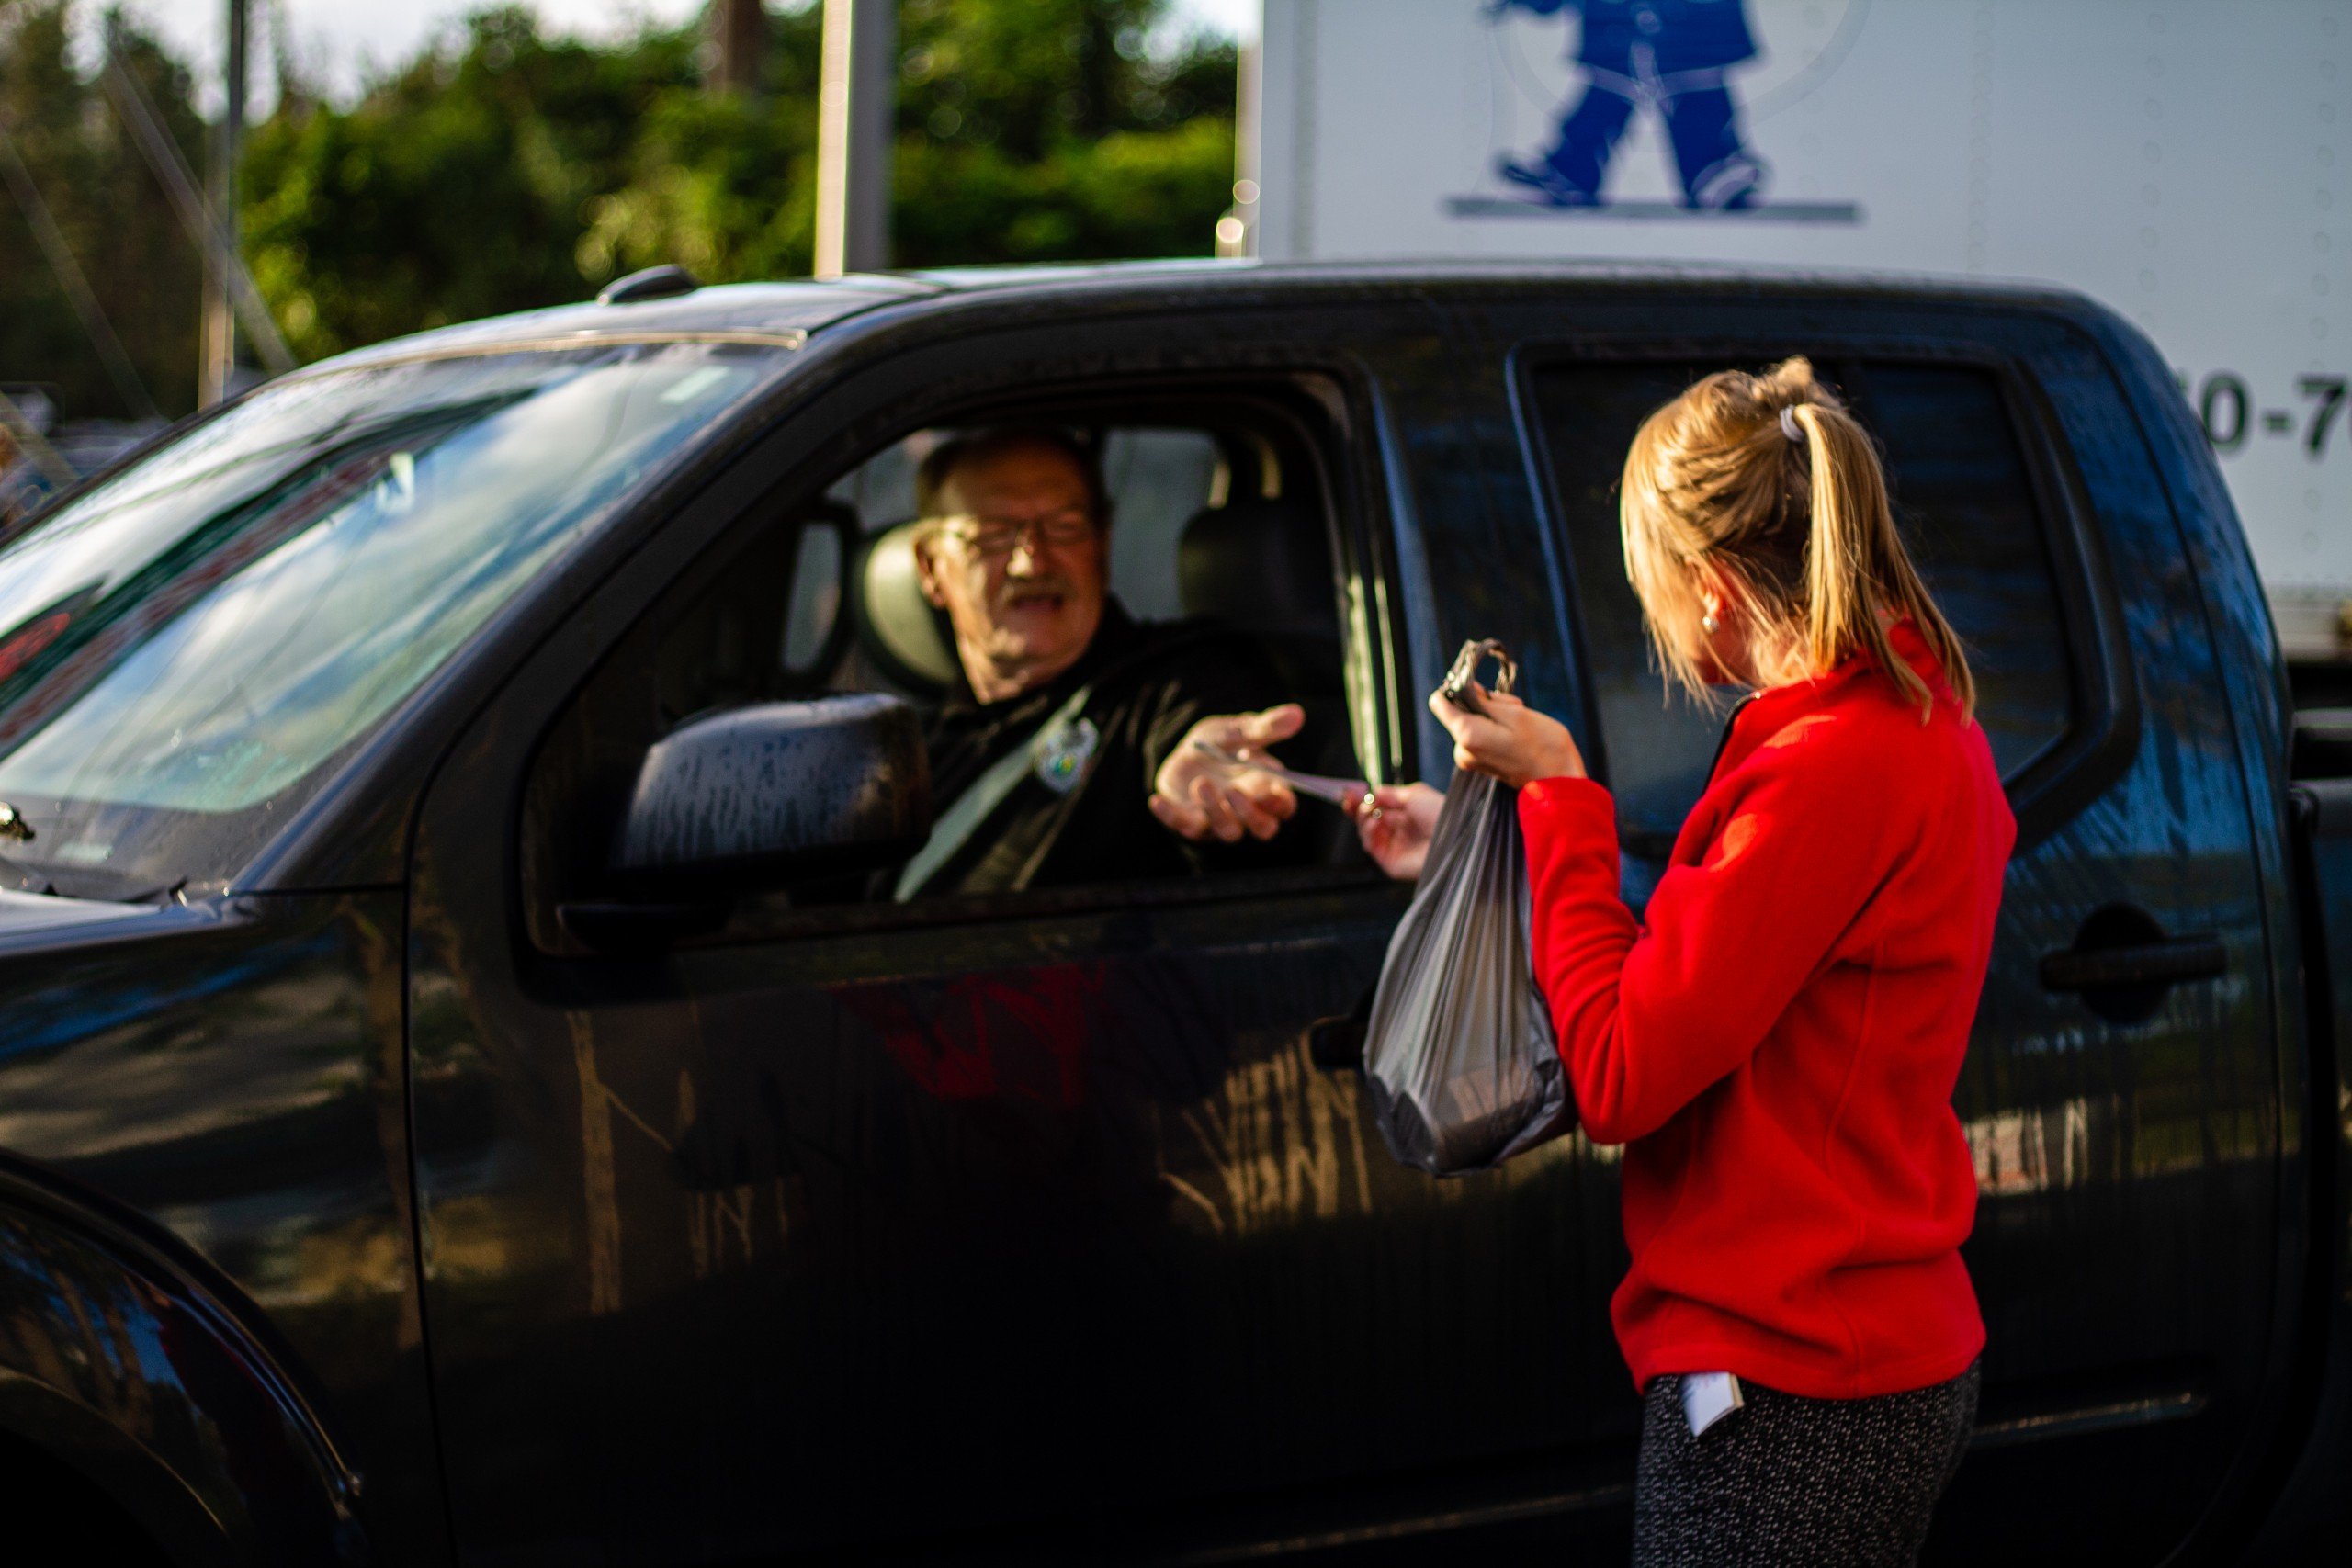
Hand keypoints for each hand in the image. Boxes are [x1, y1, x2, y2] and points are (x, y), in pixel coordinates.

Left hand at [1150, 704, 1304, 842]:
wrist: (1189, 751)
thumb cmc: (1223, 743)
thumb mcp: (1240, 730)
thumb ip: (1266, 727)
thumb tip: (1296, 713)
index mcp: (1267, 788)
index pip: (1284, 807)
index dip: (1279, 803)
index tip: (1270, 788)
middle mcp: (1248, 812)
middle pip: (1262, 828)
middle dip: (1249, 813)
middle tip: (1234, 791)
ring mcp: (1220, 821)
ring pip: (1228, 831)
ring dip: (1216, 811)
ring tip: (1201, 783)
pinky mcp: (1191, 822)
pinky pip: (1183, 827)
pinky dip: (1170, 817)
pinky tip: (1156, 801)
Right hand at [1346, 782, 1443, 880]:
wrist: (1453, 834)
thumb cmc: (1441, 813)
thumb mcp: (1413, 794)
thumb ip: (1389, 793)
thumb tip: (1372, 791)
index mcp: (1407, 816)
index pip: (1378, 809)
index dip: (1363, 802)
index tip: (1350, 792)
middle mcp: (1400, 832)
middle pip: (1368, 822)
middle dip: (1358, 809)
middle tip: (1352, 800)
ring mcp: (1395, 847)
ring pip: (1366, 834)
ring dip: (1363, 820)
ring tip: (1369, 811)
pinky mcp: (1392, 862)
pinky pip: (1371, 847)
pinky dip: (1368, 833)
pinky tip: (1374, 822)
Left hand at [1428, 684, 1585, 788]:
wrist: (1560, 782)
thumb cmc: (1544, 746)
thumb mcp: (1515, 713)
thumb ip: (1484, 700)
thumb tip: (1464, 687)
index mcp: (1467, 735)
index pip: (1438, 703)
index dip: (1456, 689)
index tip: (1480, 690)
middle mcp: (1462, 750)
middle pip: (1459, 711)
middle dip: (1484, 704)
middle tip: (1514, 709)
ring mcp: (1470, 760)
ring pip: (1473, 722)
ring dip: (1495, 716)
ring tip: (1520, 724)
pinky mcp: (1480, 764)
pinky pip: (1480, 736)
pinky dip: (1496, 729)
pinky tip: (1517, 735)